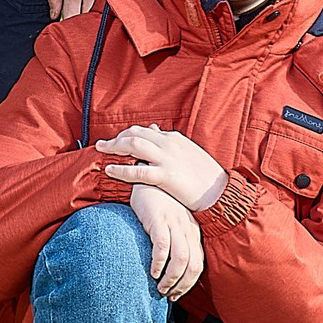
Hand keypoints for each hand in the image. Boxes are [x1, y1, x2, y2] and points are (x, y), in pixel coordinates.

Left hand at [49, 0, 105, 20]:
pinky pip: (105, 4)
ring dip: (89, 13)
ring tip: (82, 5)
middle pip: (85, 18)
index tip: (62, 22)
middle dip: (78, 19)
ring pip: (97, 13)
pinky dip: (98, 6)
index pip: (71, 17)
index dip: (66, 23)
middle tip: (72, 12)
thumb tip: (54, 15)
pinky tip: (93, 1)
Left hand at [98, 123, 227, 212]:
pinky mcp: (166, 176)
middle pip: (135, 134)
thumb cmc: (204, 176)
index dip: (127, 134)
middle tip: (102, 144)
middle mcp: (169, 144)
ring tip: (101, 150)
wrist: (221, 192)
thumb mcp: (189, 153)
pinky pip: (138, 171)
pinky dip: (121, 169)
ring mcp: (167, 159)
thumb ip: (171, 143)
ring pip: (134, 146)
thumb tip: (157, 131)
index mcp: (174, 138)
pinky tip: (109, 170)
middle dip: (116, 138)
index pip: (144, 130)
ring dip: (114, 146)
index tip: (116, 141)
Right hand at [127, 184, 205, 298]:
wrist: (147, 178)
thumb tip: (170, 269)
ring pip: (181, 259)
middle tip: (167, 294)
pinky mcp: (159, 219)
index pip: (198, 265)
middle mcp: (187, 229)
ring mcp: (174, 224)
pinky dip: (159, 263)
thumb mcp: (171, 223)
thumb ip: (175, 241)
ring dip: (171, 278)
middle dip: (182, 285)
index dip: (188, 284)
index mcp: (192, 232)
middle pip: (193, 266)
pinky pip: (163, 246)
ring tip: (159, 287)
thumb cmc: (157, 204)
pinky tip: (152, 271)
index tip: (176, 294)